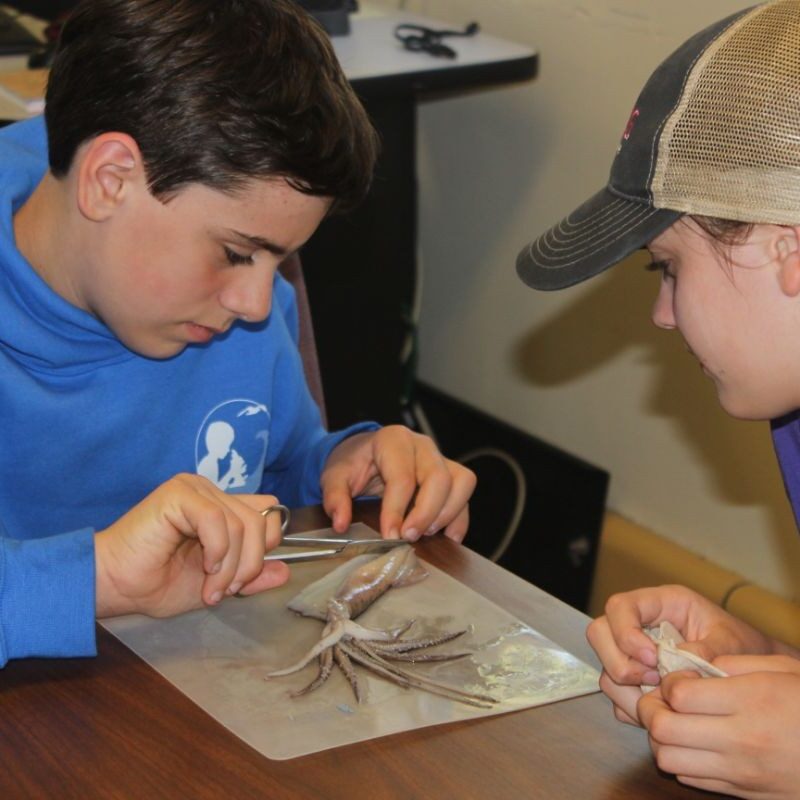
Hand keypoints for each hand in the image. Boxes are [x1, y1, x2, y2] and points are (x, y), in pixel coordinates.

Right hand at [94, 473, 289, 617]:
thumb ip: (251, 577)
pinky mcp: (179, 493)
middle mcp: (211, 493)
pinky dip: (217, 550)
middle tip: (225, 591)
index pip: (268, 513)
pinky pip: (217, 519)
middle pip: (261, 520)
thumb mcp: (217, 585)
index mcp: (222, 508)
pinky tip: (203, 567)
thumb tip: (285, 571)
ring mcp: (196, 489)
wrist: (116, 585)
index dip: (266, 547)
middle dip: (250, 564)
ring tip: (210, 588)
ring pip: (242, 524)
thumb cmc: (156, 583)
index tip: (242, 581)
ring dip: (230, 566)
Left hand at [320, 425, 475, 541]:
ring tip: (426, 533)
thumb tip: (341, 523)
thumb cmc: (353, 462)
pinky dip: (460, 517)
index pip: (402, 477)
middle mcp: (422, 445)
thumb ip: (335, 497)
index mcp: (393, 440)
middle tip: (408, 536)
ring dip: (447, 513)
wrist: (364, 452)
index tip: (389, 535)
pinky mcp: (450, 473)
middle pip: (438, 478)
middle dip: (426, 513)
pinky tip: (448, 537)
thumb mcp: (335, 475)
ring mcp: (439, 457)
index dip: (397, 510)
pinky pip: (465, 493)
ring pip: (461, 482)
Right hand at [587, 585, 776, 724]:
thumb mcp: (730, 641)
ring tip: (663, 697)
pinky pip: (617, 698)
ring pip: (604, 670)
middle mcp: (638, 626)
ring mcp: (632, 655)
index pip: (619, 606)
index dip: (625, 632)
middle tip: (654, 679)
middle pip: (599, 634)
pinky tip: (663, 709)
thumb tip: (677, 661)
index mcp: (659, 603)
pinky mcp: (635, 682)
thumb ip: (706, 648)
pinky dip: (635, 709)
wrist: (748, 673)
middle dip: (619, 662)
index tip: (652, 658)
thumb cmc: (740, 647)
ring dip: (628, 690)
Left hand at [639, 655, 799, 797]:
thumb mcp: (782, 670)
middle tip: (659, 697)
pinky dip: (680, 759)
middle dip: (650, 708)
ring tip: (673, 721)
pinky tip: (693, 742)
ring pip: (668, 759)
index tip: (676, 676)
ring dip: (660, 738)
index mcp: (751, 702)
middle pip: (663, 728)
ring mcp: (740, 773)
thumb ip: (732, 663)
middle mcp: (741, 740)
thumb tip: (689, 664)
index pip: (679, 695)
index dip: (667, 681)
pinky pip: (689, 779)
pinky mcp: (742, 794)